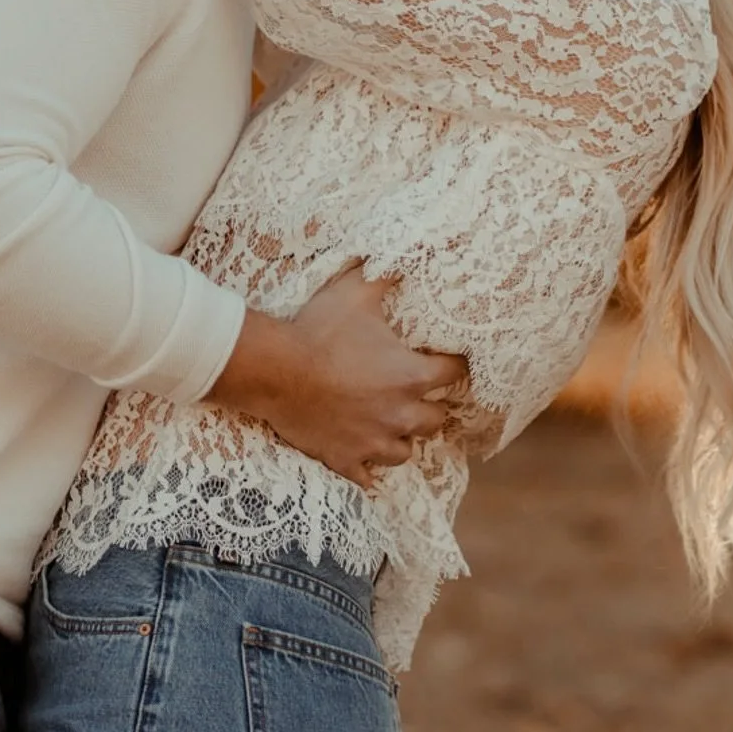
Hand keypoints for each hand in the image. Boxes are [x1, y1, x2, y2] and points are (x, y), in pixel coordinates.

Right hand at [207, 262, 468, 491]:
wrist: (276, 371)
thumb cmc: (320, 330)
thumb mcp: (358, 291)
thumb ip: (388, 274)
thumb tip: (408, 254)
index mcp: (412, 377)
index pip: (456, 374)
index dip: (454, 364)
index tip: (450, 360)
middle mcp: (402, 415)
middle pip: (437, 419)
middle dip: (431, 406)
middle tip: (419, 394)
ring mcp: (374, 442)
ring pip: (406, 451)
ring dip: (403, 437)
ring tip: (392, 424)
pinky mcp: (347, 459)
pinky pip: (368, 477)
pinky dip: (368, 467)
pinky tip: (364, 457)